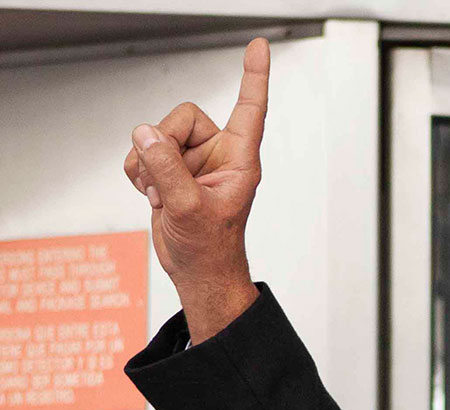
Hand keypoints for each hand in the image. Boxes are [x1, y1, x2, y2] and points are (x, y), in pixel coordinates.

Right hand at [123, 37, 267, 343]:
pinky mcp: (170, 170)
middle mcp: (218, 155)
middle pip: (181, 118)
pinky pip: (141, 153)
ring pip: (155, 135)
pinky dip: (138, 174)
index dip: (253, 77)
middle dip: (164, 146)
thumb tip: (145, 133)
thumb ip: (166, 168)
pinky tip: (153, 197)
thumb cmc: (210, 248)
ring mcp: (193, 162)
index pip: (250, 109)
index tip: (259, 46)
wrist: (196, 272)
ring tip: (162, 197)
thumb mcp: (189, 208)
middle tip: (166, 183)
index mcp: (239, 160)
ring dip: (148, 166)